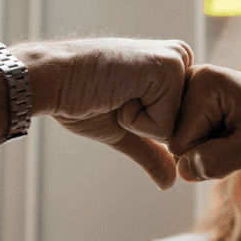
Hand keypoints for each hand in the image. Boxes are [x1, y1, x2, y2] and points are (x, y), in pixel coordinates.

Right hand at [15, 38, 192, 188]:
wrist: (55, 79)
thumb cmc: (81, 97)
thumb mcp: (122, 129)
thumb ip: (150, 151)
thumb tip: (170, 181)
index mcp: (174, 69)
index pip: (183, 126)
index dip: (146, 128)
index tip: (119, 101)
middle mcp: (183, 59)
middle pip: (186, 128)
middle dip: (147, 127)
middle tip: (118, 97)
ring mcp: (178, 61)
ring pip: (177, 129)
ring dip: (140, 123)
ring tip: (118, 94)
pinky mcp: (170, 68)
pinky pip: (166, 126)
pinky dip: (135, 121)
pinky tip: (118, 92)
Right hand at [167, 65, 240, 181]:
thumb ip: (218, 161)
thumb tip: (182, 170)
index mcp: (203, 83)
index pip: (178, 143)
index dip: (208, 156)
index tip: (240, 142)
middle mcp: (192, 78)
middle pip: (177, 140)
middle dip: (207, 151)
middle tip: (240, 141)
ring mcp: (193, 87)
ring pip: (183, 140)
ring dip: (210, 148)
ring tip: (239, 135)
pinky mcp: (198, 97)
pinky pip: (190, 135)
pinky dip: (211, 142)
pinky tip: (233, 131)